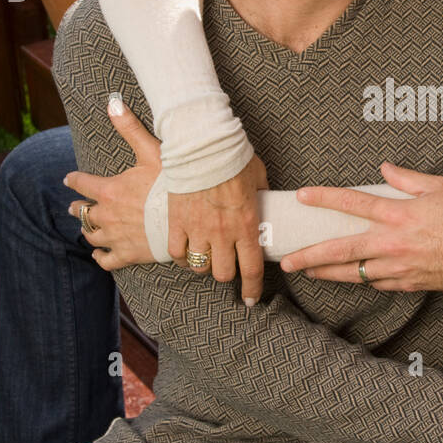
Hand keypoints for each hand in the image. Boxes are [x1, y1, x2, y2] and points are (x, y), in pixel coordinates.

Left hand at [65, 97, 162, 269]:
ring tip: (87, 228)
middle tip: (75, 207)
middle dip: (78, 208)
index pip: (81, 183)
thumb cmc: (171, 185)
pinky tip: (99, 254)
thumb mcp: (152, 152)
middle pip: (81, 212)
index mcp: (108, 190)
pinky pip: (105, 259)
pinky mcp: (127, 254)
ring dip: (87, 230)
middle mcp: (106, 215)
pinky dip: (99, 257)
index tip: (69, 179)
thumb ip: (130, 128)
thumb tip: (113, 101)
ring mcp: (115, 236)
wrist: (188, 222)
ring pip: (90, 235)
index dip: (73, 180)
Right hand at [166, 155, 269, 303]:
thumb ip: (262, 197)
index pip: (251, 269)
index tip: (250, 298)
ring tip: (206, 256)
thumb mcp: (259, 177)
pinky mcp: (177, 222)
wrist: (203, 144)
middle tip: (226, 264)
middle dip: (227, 273)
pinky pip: (176, 252)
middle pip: (223, 273)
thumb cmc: (234, 157)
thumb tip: (265, 202)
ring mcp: (198, 229)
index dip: (252, 289)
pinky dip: (182, 257)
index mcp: (247, 225)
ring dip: (204, 265)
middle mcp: (223, 233)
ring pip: (200, 267)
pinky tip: (186, 251)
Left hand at [280, 161, 442, 291]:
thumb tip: (384, 167)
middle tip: (287, 261)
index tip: (303, 196)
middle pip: (340, 251)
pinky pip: (376, 284)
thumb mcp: (439, 187)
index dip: (324, 198)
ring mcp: (398, 268)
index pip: (352, 203)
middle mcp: (392, 244)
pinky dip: (362, 280)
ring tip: (308, 272)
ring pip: (353, 273)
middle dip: (310, 256)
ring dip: (327, 273)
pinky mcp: (408, 284)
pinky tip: (351, 277)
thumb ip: (407, 178)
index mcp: (398, 215)